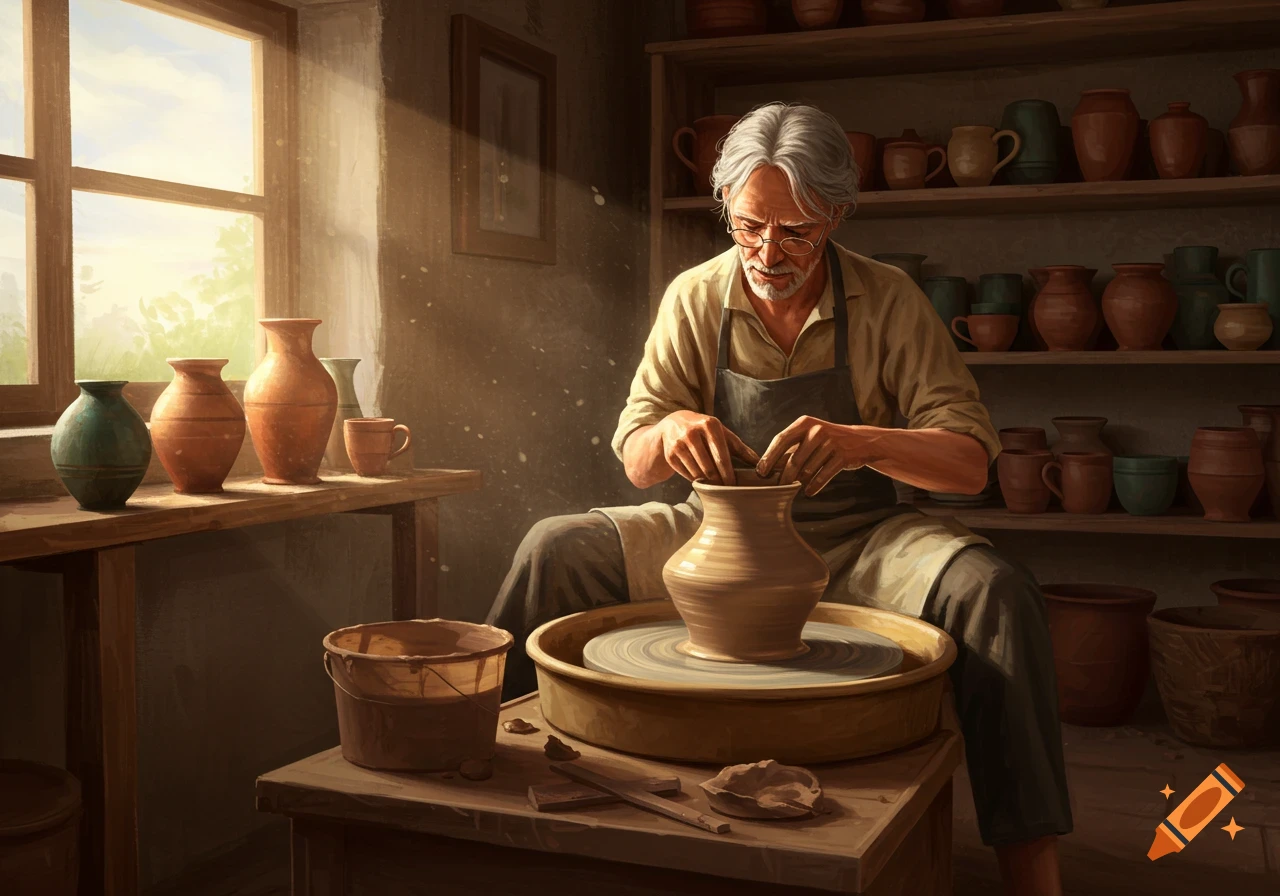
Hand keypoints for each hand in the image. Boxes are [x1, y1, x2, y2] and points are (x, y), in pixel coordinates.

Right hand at [658, 411, 759, 484]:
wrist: (673, 424)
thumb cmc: (704, 430)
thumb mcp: (721, 433)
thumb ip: (740, 448)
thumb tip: (760, 464)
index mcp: (709, 424)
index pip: (721, 455)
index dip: (728, 473)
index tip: (734, 485)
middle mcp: (692, 432)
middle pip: (709, 467)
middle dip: (719, 481)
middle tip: (726, 491)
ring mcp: (678, 444)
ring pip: (697, 473)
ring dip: (708, 483)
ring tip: (716, 487)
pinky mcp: (670, 455)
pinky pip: (687, 474)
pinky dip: (696, 480)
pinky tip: (702, 480)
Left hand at [756, 416, 870, 495]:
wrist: (859, 441)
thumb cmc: (826, 441)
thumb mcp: (808, 438)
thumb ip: (789, 450)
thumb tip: (767, 467)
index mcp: (804, 423)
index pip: (781, 439)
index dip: (769, 457)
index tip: (761, 472)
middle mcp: (817, 430)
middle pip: (794, 459)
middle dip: (784, 476)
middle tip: (777, 487)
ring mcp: (831, 442)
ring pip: (808, 470)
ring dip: (800, 482)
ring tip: (795, 488)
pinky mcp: (843, 455)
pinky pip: (823, 475)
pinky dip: (814, 486)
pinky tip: (809, 492)